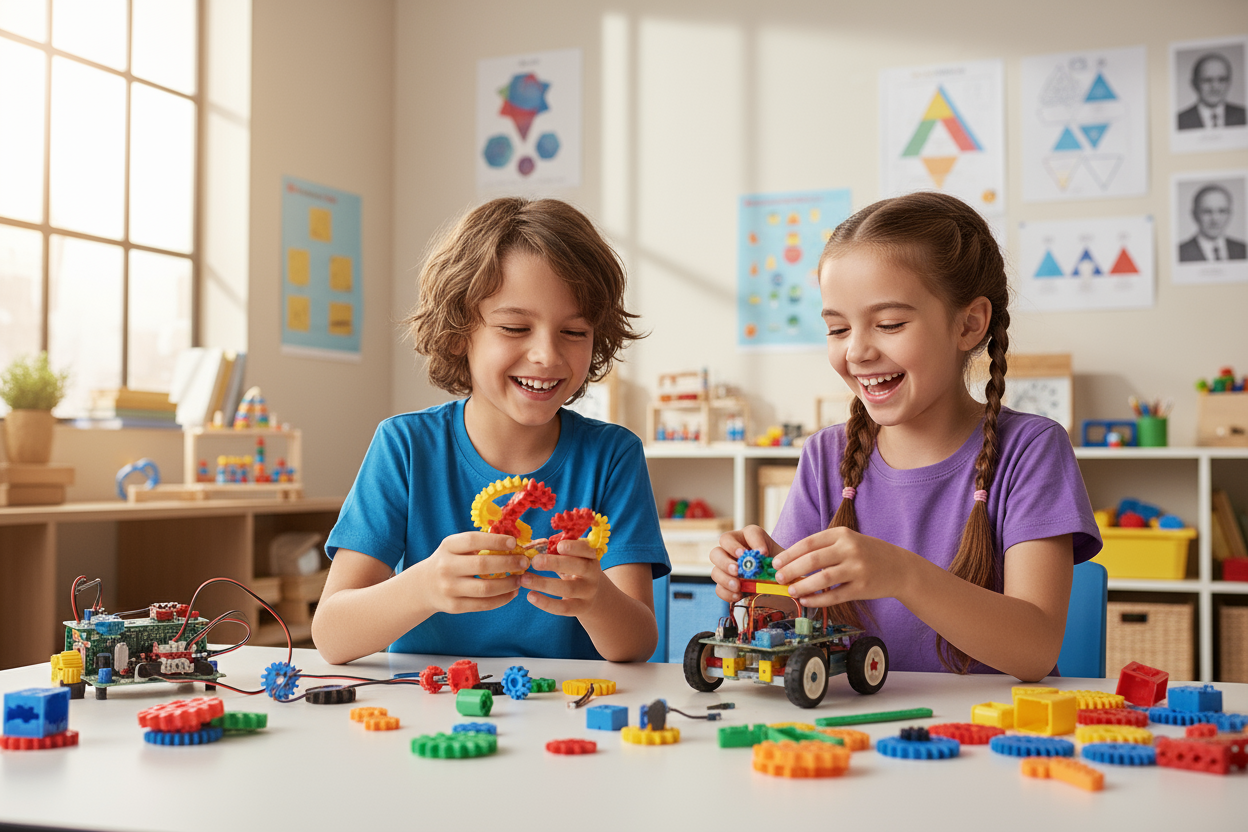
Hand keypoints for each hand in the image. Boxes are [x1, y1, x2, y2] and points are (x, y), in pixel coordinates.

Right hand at [409, 532, 530, 614]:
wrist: (424, 586)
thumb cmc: (449, 561)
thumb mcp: (455, 547)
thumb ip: (478, 544)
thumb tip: (513, 544)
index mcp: (448, 547)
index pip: (473, 541)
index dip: (496, 541)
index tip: (514, 543)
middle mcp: (446, 567)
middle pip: (482, 565)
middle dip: (508, 563)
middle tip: (524, 562)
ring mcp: (449, 588)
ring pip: (485, 589)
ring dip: (508, 584)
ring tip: (520, 579)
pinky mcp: (454, 606)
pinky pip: (483, 604)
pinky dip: (502, 599)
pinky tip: (512, 593)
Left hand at [520, 538, 604, 616]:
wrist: (591, 595)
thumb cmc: (574, 570)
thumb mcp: (572, 559)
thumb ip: (557, 552)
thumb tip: (533, 546)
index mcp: (591, 557)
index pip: (586, 550)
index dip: (574, 547)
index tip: (558, 546)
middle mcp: (593, 574)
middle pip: (579, 568)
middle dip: (555, 563)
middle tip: (534, 562)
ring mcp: (588, 592)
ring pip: (567, 589)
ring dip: (543, 584)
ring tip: (524, 579)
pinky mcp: (580, 608)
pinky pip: (562, 607)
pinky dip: (545, 603)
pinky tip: (530, 596)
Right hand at [709, 525, 780, 602]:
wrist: (778, 583)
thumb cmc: (780, 568)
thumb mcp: (783, 561)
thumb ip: (780, 561)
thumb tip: (772, 564)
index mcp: (751, 537)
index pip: (749, 533)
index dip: (754, 542)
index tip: (761, 554)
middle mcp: (735, 548)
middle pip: (721, 546)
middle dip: (727, 559)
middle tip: (737, 569)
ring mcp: (727, 566)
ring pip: (715, 569)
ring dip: (725, 577)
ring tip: (737, 586)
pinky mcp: (725, 584)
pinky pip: (719, 588)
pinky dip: (727, 592)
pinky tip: (738, 595)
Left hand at [772, 527, 915, 606]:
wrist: (900, 567)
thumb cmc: (868, 553)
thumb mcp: (848, 540)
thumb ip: (824, 547)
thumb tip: (792, 559)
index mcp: (842, 534)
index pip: (809, 543)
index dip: (789, 554)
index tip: (776, 563)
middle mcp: (850, 549)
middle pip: (813, 560)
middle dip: (791, 570)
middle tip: (778, 578)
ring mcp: (857, 568)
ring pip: (823, 579)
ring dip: (802, 586)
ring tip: (790, 590)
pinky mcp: (862, 588)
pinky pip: (834, 595)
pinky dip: (817, 600)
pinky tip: (806, 601)